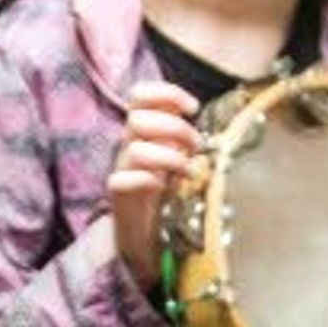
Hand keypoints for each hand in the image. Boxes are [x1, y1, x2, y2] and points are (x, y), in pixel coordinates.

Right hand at [106, 82, 204, 293]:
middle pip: (138, 118)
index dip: (167, 93)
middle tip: (196, 147)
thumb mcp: (180, 155)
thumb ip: (186, 135)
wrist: (146, 232)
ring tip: (189, 171)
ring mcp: (122, 168)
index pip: (141, 94)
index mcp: (143, 129)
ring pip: (135, 149)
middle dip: (174, 128)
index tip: (193, 108)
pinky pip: (122, 180)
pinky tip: (164, 188)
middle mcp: (129, 144)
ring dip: (168, 157)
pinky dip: (146, 180)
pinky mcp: (118, 194)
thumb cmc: (167, 189)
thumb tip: (209, 119)